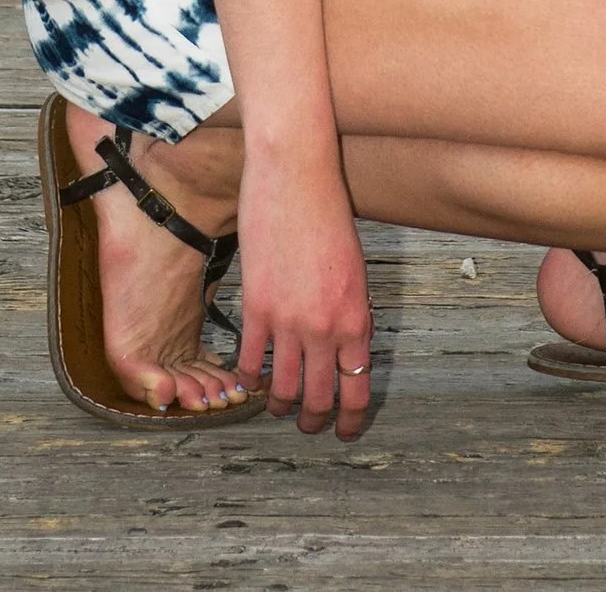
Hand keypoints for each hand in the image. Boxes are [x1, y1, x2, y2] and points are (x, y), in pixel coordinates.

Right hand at [235, 142, 374, 438]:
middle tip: (311, 427)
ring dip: (282, 407)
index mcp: (356, 318)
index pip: (357, 388)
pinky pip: (250, 360)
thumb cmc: (329, 214)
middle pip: (319, 397)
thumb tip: (349, 345)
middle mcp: (324, 328)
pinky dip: (249, 379)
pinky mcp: (255, 307)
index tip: (346, 430)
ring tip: (280, 410)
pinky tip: (248, 383)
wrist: (295, 177)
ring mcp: (288, 320)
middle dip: (315, 421)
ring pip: (283, 388)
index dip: (351, 419)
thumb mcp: (356, 269)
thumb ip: (352, 312)